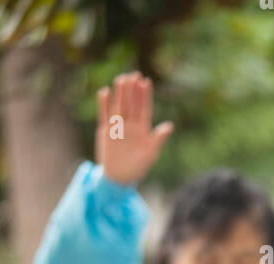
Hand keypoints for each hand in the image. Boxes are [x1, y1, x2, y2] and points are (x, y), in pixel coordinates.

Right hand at [94, 71, 173, 186]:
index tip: (146, 81)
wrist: (120, 178)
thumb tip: (170, 126)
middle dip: (133, 90)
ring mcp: (118, 126)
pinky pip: (104, 114)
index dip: (145, 95)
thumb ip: (158, 139)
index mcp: (142, 128)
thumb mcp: (151, 154)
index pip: (144, 108)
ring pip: (118, 105)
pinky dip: (104, 104)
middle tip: (134, 75)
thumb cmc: (138, 167)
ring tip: (121, 79)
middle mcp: (130, 124)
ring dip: (119, 93)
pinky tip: (104, 92)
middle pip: (131, 104)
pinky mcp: (105, 130)